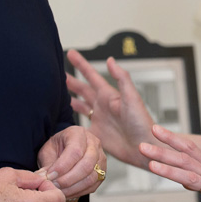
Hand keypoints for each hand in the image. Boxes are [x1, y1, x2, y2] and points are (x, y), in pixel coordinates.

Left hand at [37, 125, 106, 199]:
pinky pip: (93, 185)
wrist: (65, 150)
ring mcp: (100, 158)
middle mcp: (93, 143)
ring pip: (92, 177)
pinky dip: (79, 192)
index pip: (75, 151)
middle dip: (68, 179)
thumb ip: (47, 164)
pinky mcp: (102, 172)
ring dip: (73, 188)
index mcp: (78, 133)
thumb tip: (43, 178)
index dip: (62, 166)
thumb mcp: (47, 151)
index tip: (50, 176)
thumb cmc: (57, 148)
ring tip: (59, 191)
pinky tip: (67, 192)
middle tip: (54, 186)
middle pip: (86, 165)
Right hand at [67, 49, 154, 168]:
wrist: (143, 148)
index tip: (71, 53)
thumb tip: (111, 60)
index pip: (91, 76)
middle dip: (71, 81)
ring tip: (58, 94)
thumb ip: (122, 78)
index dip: (81, 64)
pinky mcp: (95, 134)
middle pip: (82, 89)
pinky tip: (64, 119)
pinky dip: (71, 121)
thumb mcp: (132, 97)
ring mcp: (98, 119)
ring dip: (70, 99)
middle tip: (57, 74)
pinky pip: (80, 126)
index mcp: (109, 95)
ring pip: (80, 105)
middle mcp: (102, 105)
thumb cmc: (142, 123)